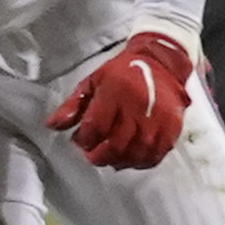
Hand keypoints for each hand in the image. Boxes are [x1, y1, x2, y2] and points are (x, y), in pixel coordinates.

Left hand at [53, 30, 196, 168]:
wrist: (161, 62)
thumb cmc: (123, 72)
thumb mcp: (92, 82)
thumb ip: (72, 105)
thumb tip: (52, 125)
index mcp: (115, 92)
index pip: (95, 128)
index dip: (84, 140)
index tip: (81, 140)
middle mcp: (138, 107)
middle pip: (115, 146)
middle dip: (99, 156)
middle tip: (93, 155)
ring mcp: (157, 120)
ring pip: (134, 155)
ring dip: (118, 161)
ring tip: (110, 157)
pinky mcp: (171, 128)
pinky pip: (153, 156)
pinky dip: (139, 162)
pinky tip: (130, 158)